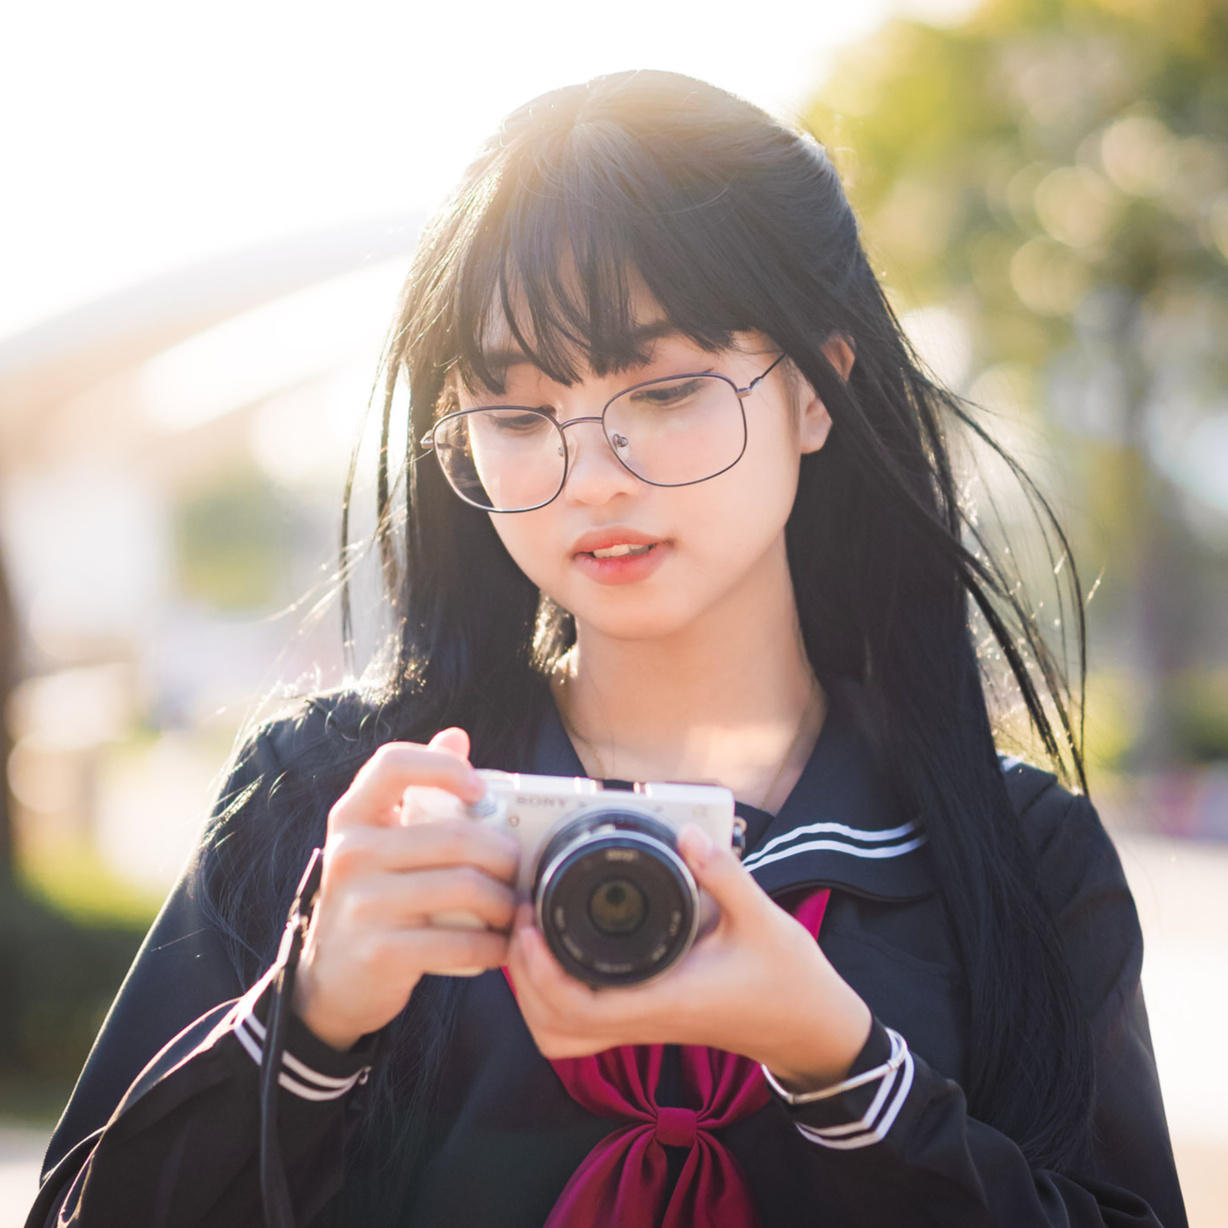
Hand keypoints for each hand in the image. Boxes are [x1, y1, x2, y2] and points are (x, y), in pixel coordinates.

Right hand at [292, 728, 520, 1050]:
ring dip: (504, 901)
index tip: (479, 790)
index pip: (393, 765)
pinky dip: (491, 944)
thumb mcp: (379, 840)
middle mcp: (351, 854)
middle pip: (454, 837)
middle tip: (520, 866)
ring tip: (513, 907)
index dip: (443, 767)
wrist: (331, 978)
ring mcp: (364, 904)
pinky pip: (458, 941)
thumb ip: (416, 788)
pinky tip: (499, 944)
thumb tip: (456, 736)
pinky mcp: (382, 951)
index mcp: (351, 817)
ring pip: (464, 888)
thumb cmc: (371, 895)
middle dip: (504, 854)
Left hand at [506, 826, 871, 1092]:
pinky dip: (559, 1002)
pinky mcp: (649, 1017)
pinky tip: (562, 959)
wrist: (809, 1027)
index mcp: (664, 999)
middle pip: (555, 1027)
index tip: (531, 924)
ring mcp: (645, 1023)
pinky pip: (586, 1025)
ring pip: (565, 1034)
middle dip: (525, 980)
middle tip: (522, 923)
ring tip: (533, 941)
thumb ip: (725, 874)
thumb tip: (690, 833)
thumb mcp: (764, 920)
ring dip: (536, 995)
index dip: (540, 972)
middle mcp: (646, 1018)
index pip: (578, 1007)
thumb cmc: (789, 980)